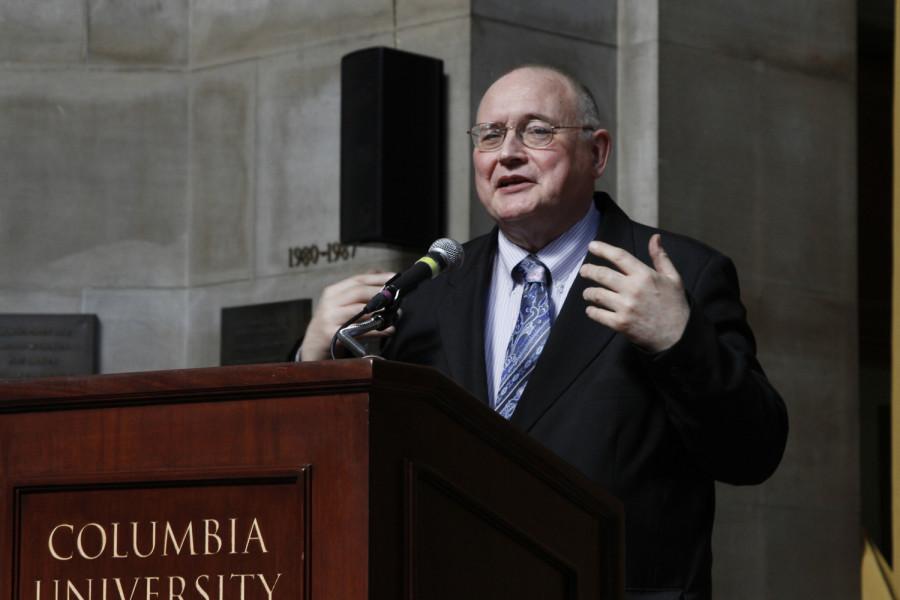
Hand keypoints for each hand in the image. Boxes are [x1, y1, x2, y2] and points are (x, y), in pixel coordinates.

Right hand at [300, 272, 396, 360]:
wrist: (312, 345)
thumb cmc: (331, 322)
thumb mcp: (339, 303)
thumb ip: (356, 290)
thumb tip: (379, 273)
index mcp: (333, 292)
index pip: (357, 280)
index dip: (377, 278)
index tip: (394, 277)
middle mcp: (330, 303)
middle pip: (358, 292)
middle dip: (380, 292)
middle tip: (396, 294)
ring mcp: (330, 319)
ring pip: (359, 311)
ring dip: (381, 311)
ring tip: (396, 312)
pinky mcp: (333, 335)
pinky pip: (359, 331)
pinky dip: (376, 330)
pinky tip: (389, 329)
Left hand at [578, 234, 688, 352]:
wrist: (678, 336)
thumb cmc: (675, 305)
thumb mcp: (673, 278)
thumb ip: (660, 257)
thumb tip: (654, 237)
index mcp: (645, 275)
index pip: (619, 256)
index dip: (603, 249)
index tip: (592, 246)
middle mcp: (632, 289)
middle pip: (602, 274)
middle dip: (588, 270)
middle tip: (584, 271)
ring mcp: (625, 307)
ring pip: (596, 295)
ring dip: (588, 292)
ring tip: (588, 293)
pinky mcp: (620, 324)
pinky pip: (598, 314)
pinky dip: (591, 311)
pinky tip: (592, 309)